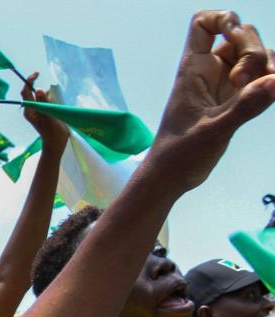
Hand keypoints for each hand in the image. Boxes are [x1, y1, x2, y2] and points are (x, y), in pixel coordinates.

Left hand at [20, 72, 68, 150]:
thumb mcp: (50, 115)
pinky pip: (47, 101)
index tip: (37, 73)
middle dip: (44, 91)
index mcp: (29, 110)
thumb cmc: (53, 132)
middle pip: (34, 92)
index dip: (29, 80)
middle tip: (54, 100)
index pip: (25, 91)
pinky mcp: (43, 112)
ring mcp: (37, 110)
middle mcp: (31, 109)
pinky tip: (57, 109)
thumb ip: (44, 102)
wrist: (56, 143)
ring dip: (50, 96)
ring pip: (42, 96)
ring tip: (56, 108)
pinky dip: (52, 100)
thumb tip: (37, 89)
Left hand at [149, 11, 274, 190]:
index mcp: (193, 69)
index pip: (203, 24)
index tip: (234, 35)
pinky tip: (272, 92)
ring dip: (267, 66)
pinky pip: (262, 77)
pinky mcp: (237, 99)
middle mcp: (211, 70)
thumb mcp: (212, 131)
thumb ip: (244, 107)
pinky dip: (271, 80)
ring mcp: (226, 83)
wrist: (172, 177)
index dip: (222, 19)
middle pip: (241, 36)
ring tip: (265, 91)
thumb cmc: (180, 153)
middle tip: (243, 82)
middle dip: (252, 51)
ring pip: (256, 56)